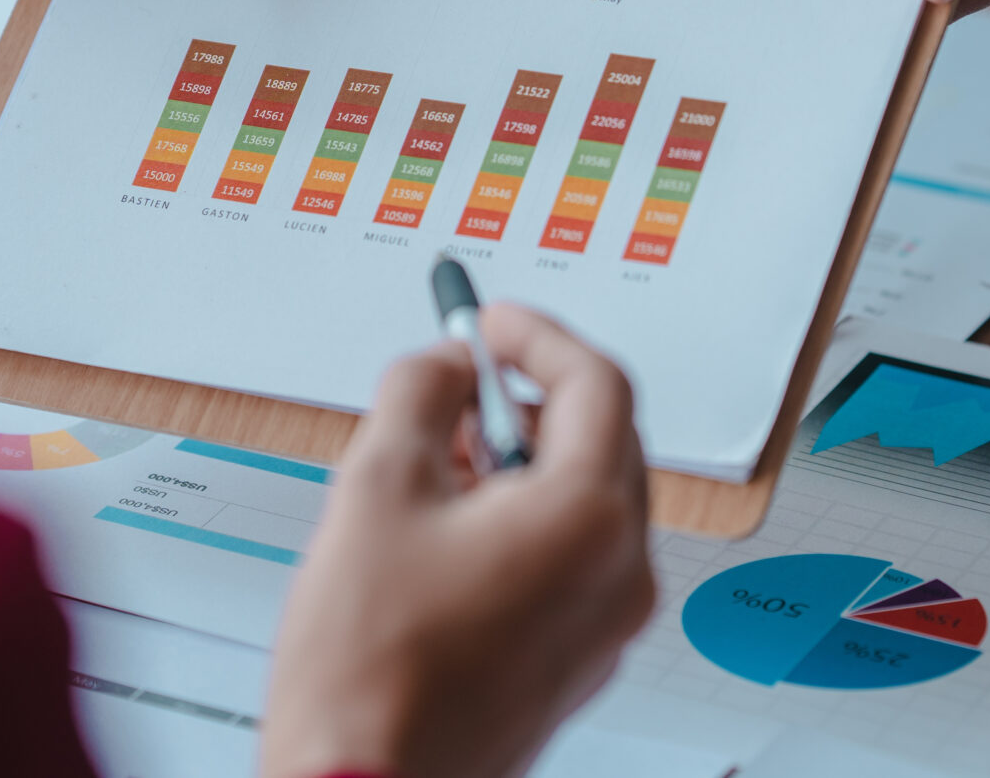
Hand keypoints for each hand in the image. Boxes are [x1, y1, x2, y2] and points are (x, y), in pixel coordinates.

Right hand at [260, 306, 655, 777]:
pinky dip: (519, 522)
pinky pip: (567, 560)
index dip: (536, 335)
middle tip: (458, 386)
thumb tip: (443, 366)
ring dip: (518, 463)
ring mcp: (602, 627)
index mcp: (589, 519)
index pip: (595, 383)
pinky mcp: (572, 663)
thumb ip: (420, 394)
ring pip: (582, 503)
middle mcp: (618, 574)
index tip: (490, 321)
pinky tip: (444, 532)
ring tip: (434, 465)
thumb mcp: (377, 484)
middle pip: (600, 442)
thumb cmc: (371, 667)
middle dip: (526, 401)